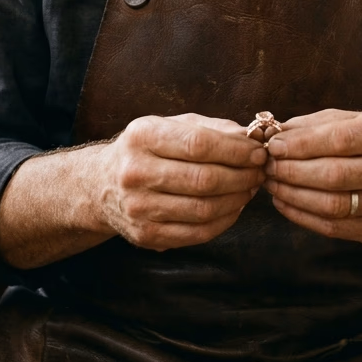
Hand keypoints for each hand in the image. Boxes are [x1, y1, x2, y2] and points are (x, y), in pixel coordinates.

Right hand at [92, 113, 266, 250]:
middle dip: (242, 176)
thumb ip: (211, 128)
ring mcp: (138, 208)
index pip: (199, 144)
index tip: (259, 152)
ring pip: (203, 209)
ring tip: (250, 188)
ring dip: (237, 199)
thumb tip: (251, 137)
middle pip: (204, 179)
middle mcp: (136, 172)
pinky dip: (224, 221)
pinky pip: (197, 233)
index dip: (236, 150)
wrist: (100, 186)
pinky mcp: (145, 235)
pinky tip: (234, 207)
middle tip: (261, 171)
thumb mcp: (170, 125)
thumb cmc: (146, 149)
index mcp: (143, 136)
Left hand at [263, 108, 361, 242]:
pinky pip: (333, 227)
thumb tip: (271, 134)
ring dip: (293, 195)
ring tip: (272, 183)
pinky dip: (301, 216)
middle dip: (293, 171)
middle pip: (335, 175)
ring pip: (332, 205)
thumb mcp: (345, 121)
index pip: (340, 139)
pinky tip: (283, 202)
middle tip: (268, 166)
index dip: (302, 144)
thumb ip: (310, 126)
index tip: (274, 146)